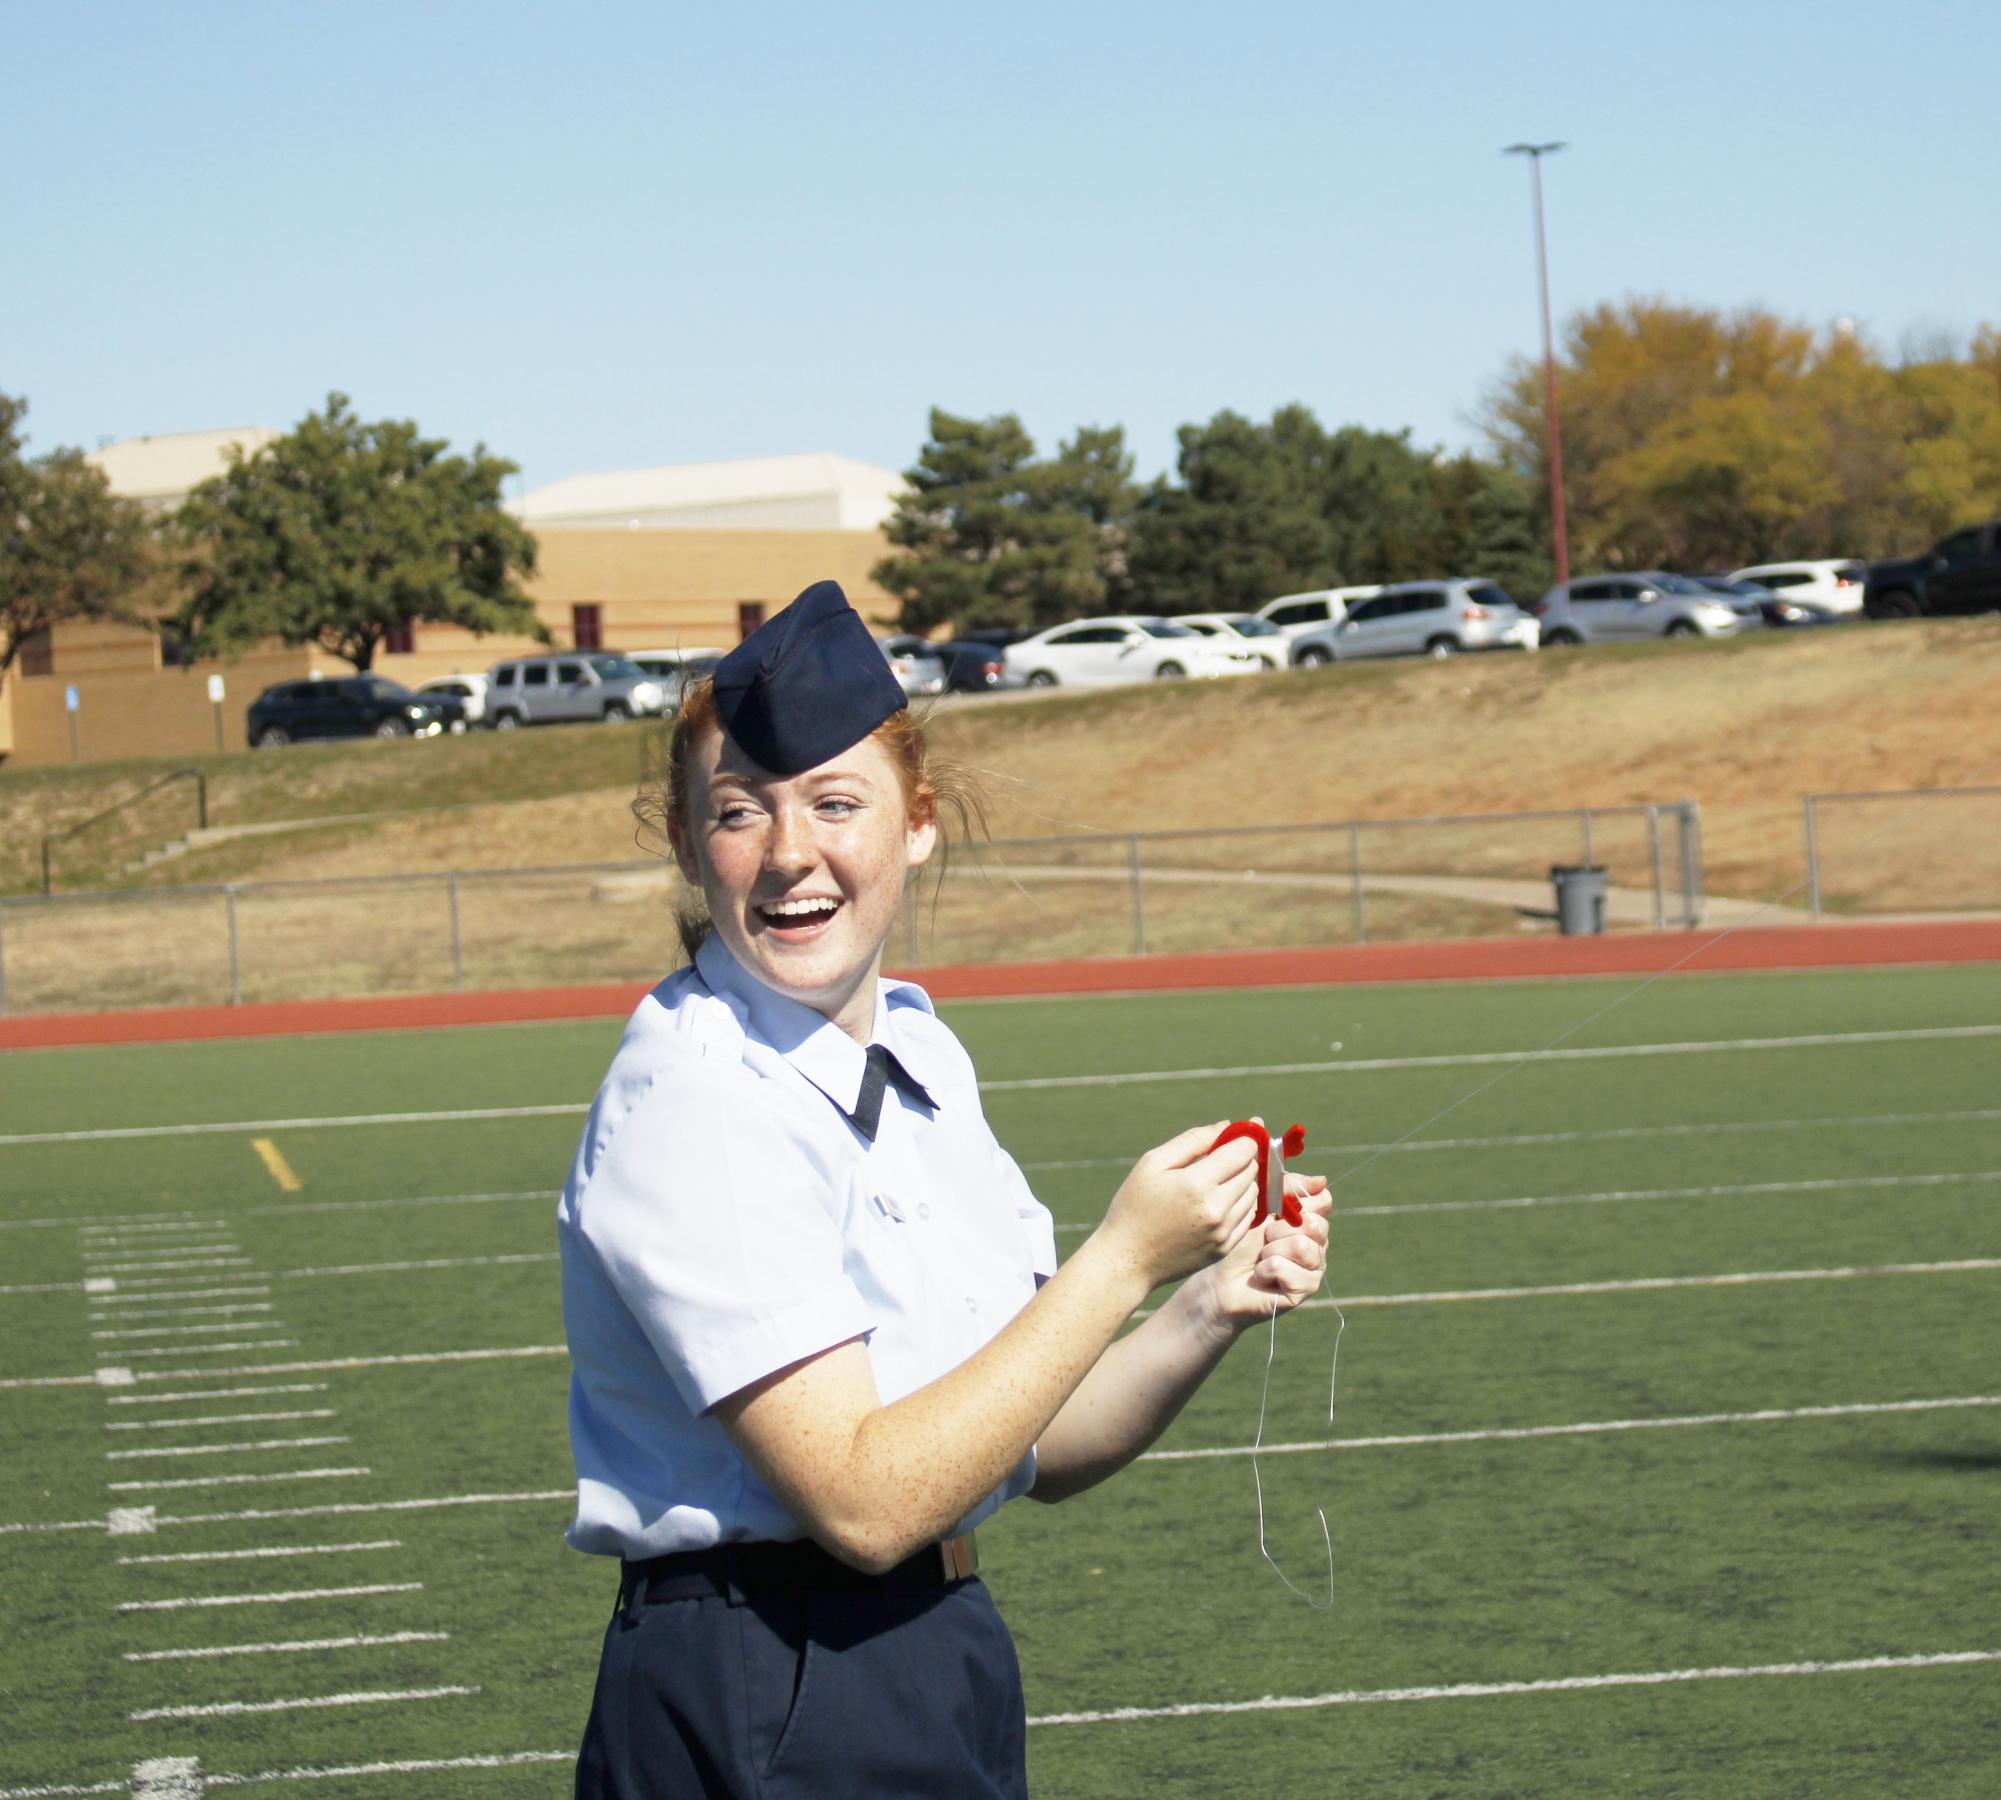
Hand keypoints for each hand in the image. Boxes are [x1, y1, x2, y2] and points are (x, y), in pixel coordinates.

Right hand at [1098, 1123, 1261, 1291]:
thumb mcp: (1153, 1163)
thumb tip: (1226, 1125)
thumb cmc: (1134, 1206)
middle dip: (1241, 1158)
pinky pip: (1248, 1217)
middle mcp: (1216, 1209)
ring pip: (1253, 1194)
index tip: (1238, 1134)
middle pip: (1251, 1171)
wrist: (1127, 1260)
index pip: (1243, 1151)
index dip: (1244, 1138)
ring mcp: (1223, 1232)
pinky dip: (1240, 1204)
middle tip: (1221, 1157)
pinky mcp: (1225, 1248)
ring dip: (1242, 1181)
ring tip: (1216, 1181)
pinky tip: (1218, 1202)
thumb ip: (1192, 1140)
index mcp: (1196, 1183)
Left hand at [1191, 1171, 1331, 1334]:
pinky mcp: (1305, 1290)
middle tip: (1264, 1239)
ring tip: (1262, 1258)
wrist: (1221, 1278)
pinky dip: (1267, 1271)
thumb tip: (1321, 1181)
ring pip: (1302, 1247)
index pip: (1323, 1200)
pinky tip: (1262, 1276)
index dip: (1298, 1202)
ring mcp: (1315, 1267)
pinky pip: (1289, 1270)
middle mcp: (1318, 1243)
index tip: (1275, 1210)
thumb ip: (1287, 1189)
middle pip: (1315, 1224)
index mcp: (1310, 1220)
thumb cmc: (1240, 1242)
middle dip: (1279, 1229)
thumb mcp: (1260, 1207)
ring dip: (1271, 1251)